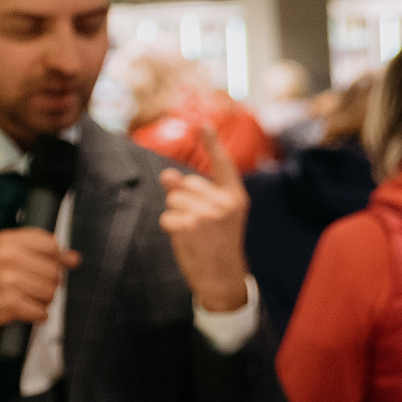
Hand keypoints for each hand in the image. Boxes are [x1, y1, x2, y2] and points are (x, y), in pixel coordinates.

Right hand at [0, 229, 78, 340]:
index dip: (56, 257)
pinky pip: (42, 311)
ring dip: (43, 300)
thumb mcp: (6, 253)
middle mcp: (8, 258)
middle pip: (55, 272)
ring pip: (51, 293)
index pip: (50, 244)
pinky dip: (36, 315)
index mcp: (8, 241)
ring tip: (25, 297)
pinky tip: (24, 310)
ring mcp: (9, 281)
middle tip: (30, 286)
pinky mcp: (10, 303)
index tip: (51, 264)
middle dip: (48, 283)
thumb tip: (73, 258)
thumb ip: (41, 252)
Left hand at [158, 133, 250, 314]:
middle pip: (186, 183)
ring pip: (173, 198)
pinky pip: (167, 216)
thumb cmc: (218, 244)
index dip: (212, 143)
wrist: (223, 277)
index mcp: (235, 197)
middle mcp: (224, 202)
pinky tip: (187, 240)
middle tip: (201, 224)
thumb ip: (193, 192)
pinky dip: (171, 228)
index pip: (223, 165)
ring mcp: (208, 213)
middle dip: (184, 199)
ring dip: (176, 215)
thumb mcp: (214, 215)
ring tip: (194, 232)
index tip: (203, 124)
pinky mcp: (190, 225)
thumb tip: (166, 175)